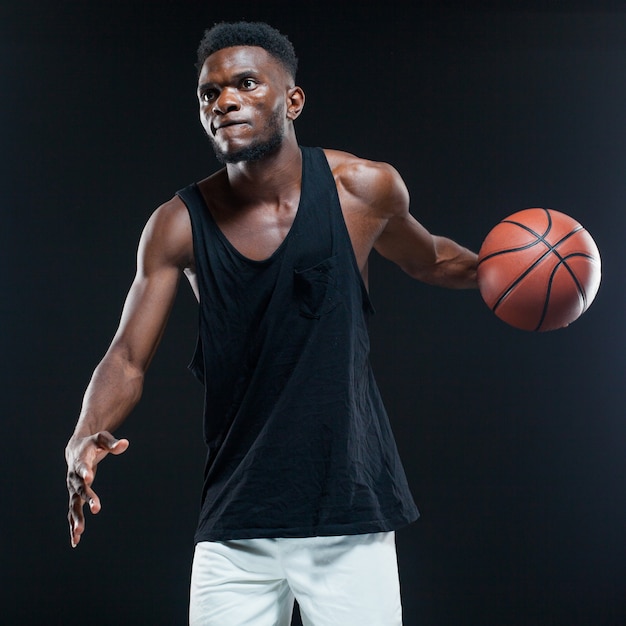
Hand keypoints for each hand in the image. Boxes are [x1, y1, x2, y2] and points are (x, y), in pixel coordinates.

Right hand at [66, 431, 128, 546]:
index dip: (85, 471)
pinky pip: (72, 513)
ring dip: (76, 518)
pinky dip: (73, 526)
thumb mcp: (102, 439)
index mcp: (80, 461)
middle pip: (79, 489)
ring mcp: (72, 489)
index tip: (89, 477)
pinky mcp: (74, 497)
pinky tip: (75, 541)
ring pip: (73, 505)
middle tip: (97, 508)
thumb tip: (125, 443)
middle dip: (87, 498)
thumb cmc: (92, 443)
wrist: (75, 449)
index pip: (82, 466)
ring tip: (80, 532)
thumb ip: (112, 443)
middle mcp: (73, 477)